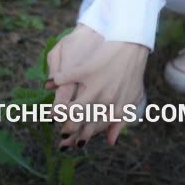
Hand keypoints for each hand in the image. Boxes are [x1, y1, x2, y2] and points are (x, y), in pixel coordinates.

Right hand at [46, 25, 148, 148]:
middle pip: (81, 124)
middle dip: (68, 130)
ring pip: (73, 109)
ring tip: (53, 114)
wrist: (133, 43)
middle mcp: (105, 101)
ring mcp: (96, 86)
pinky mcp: (89, 69)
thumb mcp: (133, 97)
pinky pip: (68, 78)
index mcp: (115, 108)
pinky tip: (51, 83)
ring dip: (60, 113)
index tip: (72, 141)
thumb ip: (121, 121)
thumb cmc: (133, 71)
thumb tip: (110, 141)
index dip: (81, 137)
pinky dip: (57, 80)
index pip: (94, 129)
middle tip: (61, 132)